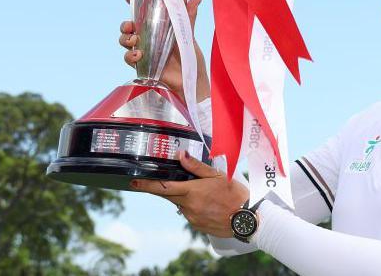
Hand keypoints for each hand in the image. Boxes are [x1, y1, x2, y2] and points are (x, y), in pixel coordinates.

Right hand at [119, 0, 210, 101]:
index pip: (141, 13)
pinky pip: (128, 59)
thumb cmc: (190, 56)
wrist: (191, 78)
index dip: (132, 3)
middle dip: (124, 24)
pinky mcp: (142, 65)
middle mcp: (147, 38)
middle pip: (128, 27)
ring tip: (134, 41)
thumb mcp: (188, 34)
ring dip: (124, 39)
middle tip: (130, 25)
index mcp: (157, 28)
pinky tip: (139, 55)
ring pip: (124, 41)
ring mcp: (144, 51)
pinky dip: (130, 56)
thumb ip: (189, 17)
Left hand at [130, 151, 248, 237]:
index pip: (163, 187)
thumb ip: (196, 166)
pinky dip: (193, 207)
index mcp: (192, 191)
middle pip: (168, 196)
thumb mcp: (217, 175)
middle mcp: (188, 206)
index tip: (134, 183)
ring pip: (180, 204)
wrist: (246, 218)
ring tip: (202, 193)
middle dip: (162, 189)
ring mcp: (192, 217)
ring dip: (183, 197)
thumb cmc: (235, 194)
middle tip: (157, 182)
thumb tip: (180, 155)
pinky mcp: (197, 225)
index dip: (147, 185)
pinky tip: (207, 204)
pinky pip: (189, 213)